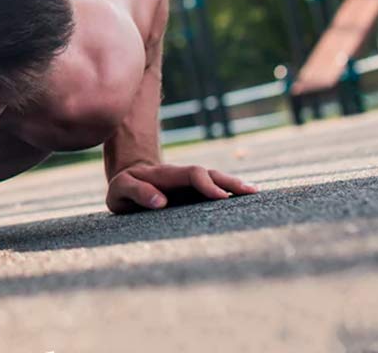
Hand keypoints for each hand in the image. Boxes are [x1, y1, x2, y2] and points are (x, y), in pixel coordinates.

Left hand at [105, 163, 256, 213]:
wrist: (130, 177)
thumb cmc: (125, 186)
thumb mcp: (122, 188)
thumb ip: (137, 192)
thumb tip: (161, 202)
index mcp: (167, 175)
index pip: (192, 174)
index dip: (207, 184)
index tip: (220, 198)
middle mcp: (184, 177)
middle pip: (211, 174)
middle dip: (230, 183)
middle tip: (251, 192)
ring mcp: (191, 184)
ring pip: (217, 181)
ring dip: (235, 187)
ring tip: (255, 194)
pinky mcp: (195, 193)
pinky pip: (216, 191)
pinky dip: (231, 194)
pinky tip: (248, 202)